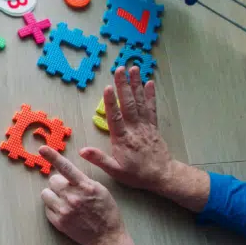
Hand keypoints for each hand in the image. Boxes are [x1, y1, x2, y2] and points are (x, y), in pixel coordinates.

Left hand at [39, 146, 138, 244]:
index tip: (43, 149)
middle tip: (68, 191)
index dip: (53, 156)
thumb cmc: (107, 212)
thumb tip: (68, 174)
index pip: (66, 167)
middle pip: (53, 180)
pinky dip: (53, 208)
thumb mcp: (101, 190)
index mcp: (85, 186)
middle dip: (59, 183)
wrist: (107, 238)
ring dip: (53, 195)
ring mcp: (64, 210)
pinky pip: (47, 208)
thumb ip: (84, 181)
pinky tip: (65, 212)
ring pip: (46, 193)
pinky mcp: (58, 222)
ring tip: (65, 201)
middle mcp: (73, 197)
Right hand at [80, 67, 175, 193]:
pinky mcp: (153, 126)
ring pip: (139, 102)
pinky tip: (149, 83)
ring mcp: (145, 125)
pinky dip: (150, 94)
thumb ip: (99, 159)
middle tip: (120, 69)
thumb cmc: (137, 174)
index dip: (111, 102)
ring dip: (136, 84)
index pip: (115, 117)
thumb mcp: (115, 171)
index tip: (107, 88)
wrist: (162, 175)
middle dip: (123, 86)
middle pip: (128, 104)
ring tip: (134, 69)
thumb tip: (82, 150)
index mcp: (123, 139)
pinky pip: (151, 107)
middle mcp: (135, 128)